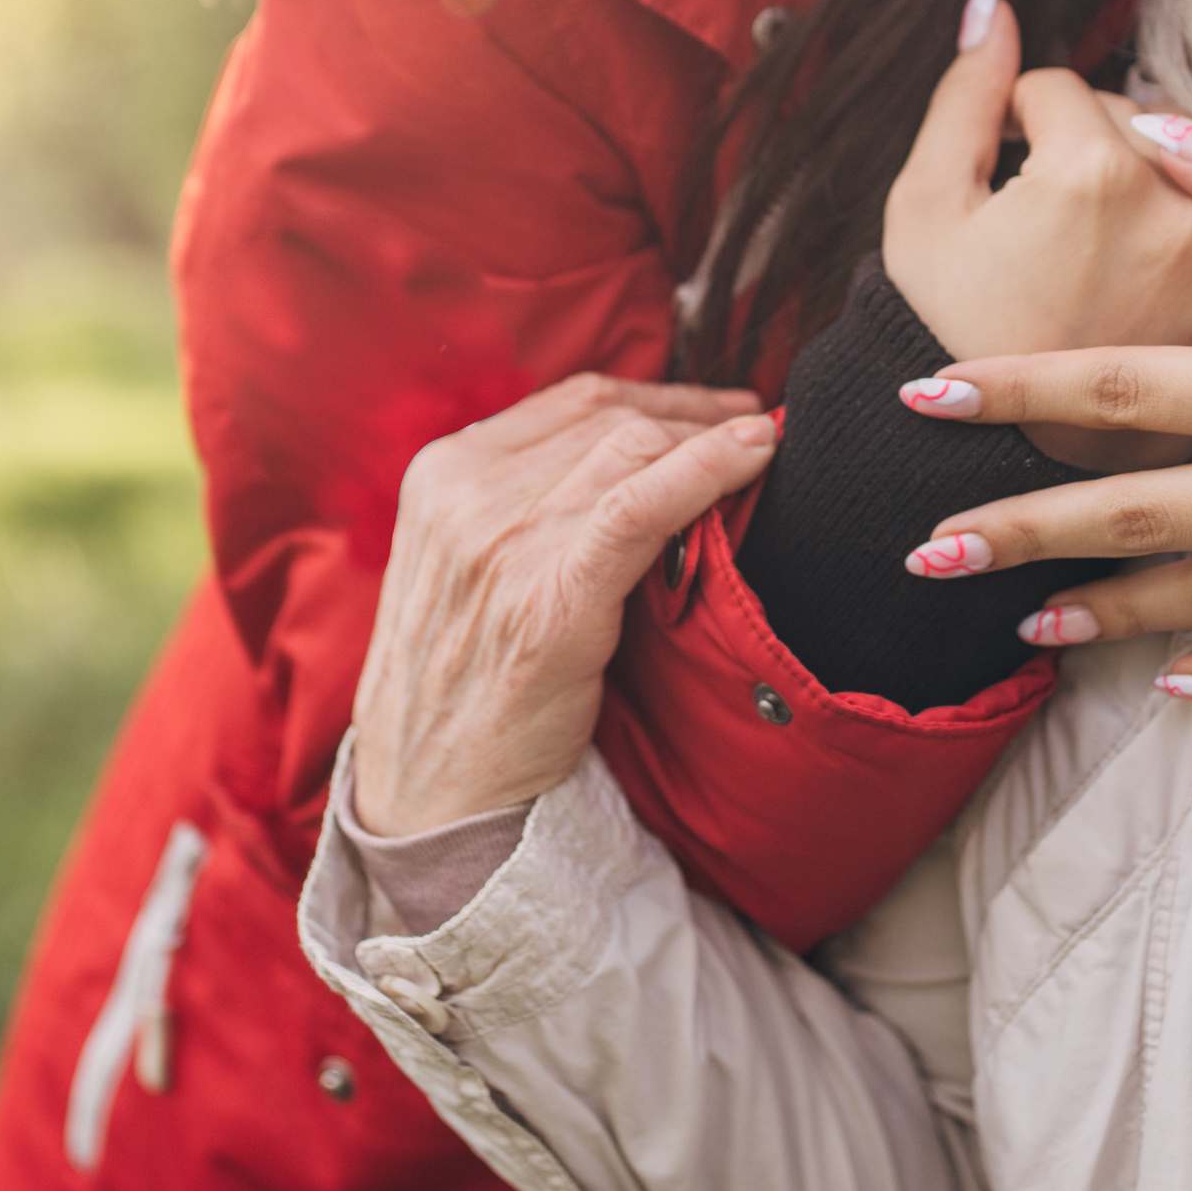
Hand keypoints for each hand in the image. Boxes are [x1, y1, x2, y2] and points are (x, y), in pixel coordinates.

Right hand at [348, 375, 779, 836]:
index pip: (573, 401)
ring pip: (632, 449)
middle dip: (695, 417)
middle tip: (754, 427)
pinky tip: (755, 451)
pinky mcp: (550, 596)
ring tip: (763, 450)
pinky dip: (706, 467)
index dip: (660, 395)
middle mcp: (466, 494)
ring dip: (711, 441)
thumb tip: (622, 463)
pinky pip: (641, 505)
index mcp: (440, 474)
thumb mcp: (460, 570)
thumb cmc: (459, 688)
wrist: (428, 795)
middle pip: (610, 421)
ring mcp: (503, 541)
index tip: (714, 407)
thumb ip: (516, 507)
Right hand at [882, 0, 1191, 468]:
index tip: (1004, 182)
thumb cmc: (946, 333)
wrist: (1003, 469)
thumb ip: (965, 93)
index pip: (1063, 90)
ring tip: (1102, 248)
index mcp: (1094, 175)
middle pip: (1138, 121)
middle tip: (1047, 226)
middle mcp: (1181, 211)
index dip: (1016, 126)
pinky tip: (1152, 272)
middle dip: (1088, 152)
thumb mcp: (925, 209)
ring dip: (1155, 183)